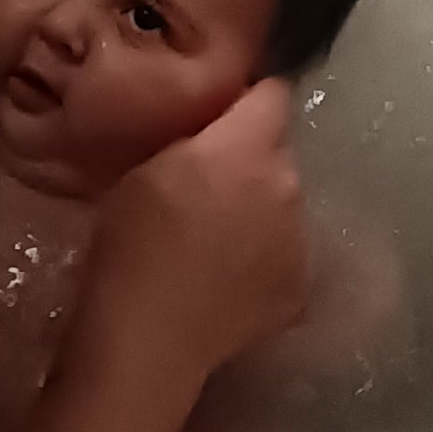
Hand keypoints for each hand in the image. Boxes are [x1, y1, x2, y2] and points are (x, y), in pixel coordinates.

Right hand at [86, 78, 307, 381]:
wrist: (149, 336)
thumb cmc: (132, 245)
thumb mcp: (148, 170)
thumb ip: (196, 140)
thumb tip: (221, 131)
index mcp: (250, 149)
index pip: (273, 95)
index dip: (250, 102)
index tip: (226, 116)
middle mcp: (288, 187)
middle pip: (279, 155)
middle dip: (252, 162)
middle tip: (208, 190)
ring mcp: (300, 241)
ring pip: (285, 207)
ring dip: (261, 212)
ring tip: (217, 243)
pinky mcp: (299, 289)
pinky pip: (285, 257)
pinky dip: (263, 262)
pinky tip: (228, 282)